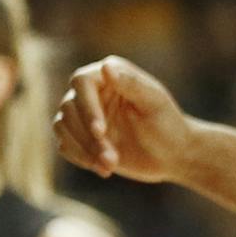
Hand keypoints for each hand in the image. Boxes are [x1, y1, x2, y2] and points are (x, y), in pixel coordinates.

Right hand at [54, 56, 197, 184]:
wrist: (172, 154)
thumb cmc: (168, 123)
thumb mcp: (154, 102)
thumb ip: (131, 83)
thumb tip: (106, 67)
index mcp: (108, 75)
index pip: (82, 82)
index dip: (87, 106)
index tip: (100, 131)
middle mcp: (92, 92)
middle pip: (69, 106)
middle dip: (87, 136)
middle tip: (112, 159)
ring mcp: (84, 115)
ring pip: (63, 126)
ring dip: (83, 149)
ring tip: (110, 166)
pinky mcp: (81, 137)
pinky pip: (64, 144)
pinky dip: (79, 157)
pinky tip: (103, 169)